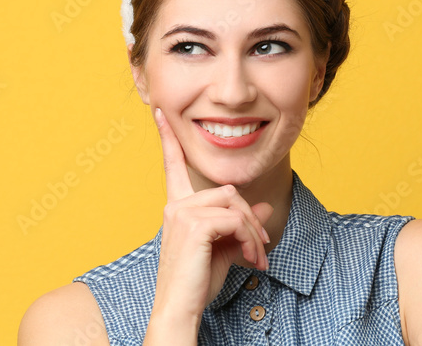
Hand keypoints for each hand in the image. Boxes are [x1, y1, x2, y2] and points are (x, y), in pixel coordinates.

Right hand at [150, 108, 273, 320]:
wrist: (182, 309)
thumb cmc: (197, 282)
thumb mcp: (225, 248)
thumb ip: (240, 224)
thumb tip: (260, 207)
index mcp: (177, 206)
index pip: (173, 166)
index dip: (168, 138)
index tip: (160, 113)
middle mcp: (176, 205)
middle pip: (229, 191)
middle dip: (251, 220)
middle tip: (261, 249)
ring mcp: (183, 213)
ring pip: (236, 205)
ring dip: (254, 233)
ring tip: (256, 259)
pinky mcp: (195, 225)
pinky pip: (237, 221)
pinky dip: (251, 240)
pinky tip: (251, 260)